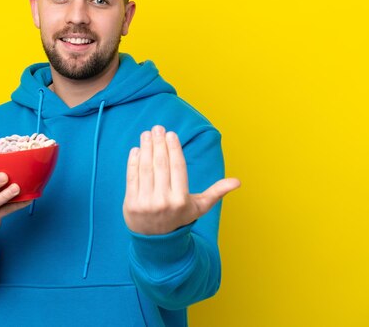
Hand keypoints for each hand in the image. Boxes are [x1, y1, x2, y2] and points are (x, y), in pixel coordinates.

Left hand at [123, 125, 240, 234]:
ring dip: (145, 148)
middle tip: (157, 128)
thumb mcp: (199, 207)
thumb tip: (238, 182)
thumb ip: (216, 192)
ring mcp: (146, 203)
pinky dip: (133, 161)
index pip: (177, 168)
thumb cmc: (179, 218)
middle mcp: (163, 201)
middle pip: (161, 165)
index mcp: (181, 200)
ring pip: (145, 169)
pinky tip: (136, 149)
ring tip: (146, 134)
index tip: (171, 134)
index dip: (174, 149)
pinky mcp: (131, 204)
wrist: (155, 241)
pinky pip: (132, 177)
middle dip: (158, 144)